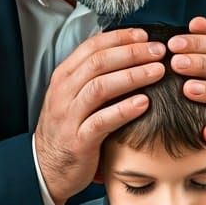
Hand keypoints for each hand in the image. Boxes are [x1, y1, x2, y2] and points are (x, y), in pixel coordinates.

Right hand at [35, 28, 165, 204]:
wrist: (46, 169)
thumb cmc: (68, 130)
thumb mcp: (74, 97)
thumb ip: (94, 77)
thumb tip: (128, 54)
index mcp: (64, 77)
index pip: (92, 46)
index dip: (121, 38)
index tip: (145, 35)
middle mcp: (64, 92)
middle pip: (99, 62)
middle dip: (132, 53)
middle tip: (159, 51)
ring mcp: (69, 116)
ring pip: (101, 87)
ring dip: (132, 76)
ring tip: (157, 71)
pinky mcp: (79, 140)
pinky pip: (102, 121)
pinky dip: (124, 110)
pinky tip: (144, 103)